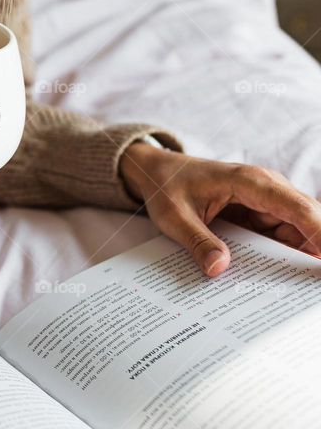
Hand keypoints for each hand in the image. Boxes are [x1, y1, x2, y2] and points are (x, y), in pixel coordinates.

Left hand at [120, 143, 320, 276]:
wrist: (159, 172)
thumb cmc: (167, 186)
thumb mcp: (174, 216)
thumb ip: (197, 241)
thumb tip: (218, 269)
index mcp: (250, 182)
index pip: (298, 209)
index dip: (320, 235)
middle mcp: (267, 190)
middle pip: (308, 222)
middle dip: (316, 250)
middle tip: (313, 286)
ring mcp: (267, 203)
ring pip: (298, 234)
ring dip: (299, 259)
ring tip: (299, 290)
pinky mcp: (261, 216)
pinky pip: (281, 239)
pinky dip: (283, 258)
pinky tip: (282, 281)